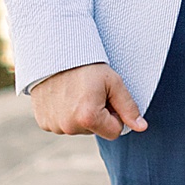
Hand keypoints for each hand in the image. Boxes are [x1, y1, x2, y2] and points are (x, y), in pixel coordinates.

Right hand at [31, 63, 146, 138]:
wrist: (54, 52)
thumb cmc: (87, 65)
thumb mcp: (113, 82)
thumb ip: (129, 107)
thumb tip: (142, 128)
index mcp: (88, 118)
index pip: (114, 132)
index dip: (115, 114)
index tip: (107, 97)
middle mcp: (69, 127)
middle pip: (95, 130)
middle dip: (97, 114)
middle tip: (89, 91)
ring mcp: (53, 125)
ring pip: (78, 127)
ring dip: (80, 114)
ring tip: (75, 91)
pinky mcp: (42, 122)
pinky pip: (61, 124)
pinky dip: (64, 113)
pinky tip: (62, 95)